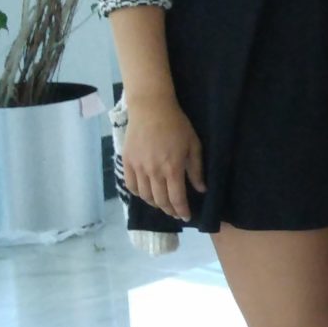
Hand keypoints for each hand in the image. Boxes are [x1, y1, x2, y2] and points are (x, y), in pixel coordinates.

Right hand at [121, 98, 205, 220]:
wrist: (151, 109)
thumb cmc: (177, 125)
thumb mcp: (193, 145)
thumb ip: (196, 169)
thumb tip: (201, 189)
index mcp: (172, 168)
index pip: (177, 198)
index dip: (182, 210)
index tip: (186, 217)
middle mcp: (153, 172)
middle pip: (160, 200)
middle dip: (169, 210)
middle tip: (176, 213)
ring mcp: (138, 168)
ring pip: (145, 196)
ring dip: (155, 204)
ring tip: (163, 205)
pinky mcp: (126, 162)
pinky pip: (131, 185)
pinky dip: (139, 194)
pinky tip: (146, 194)